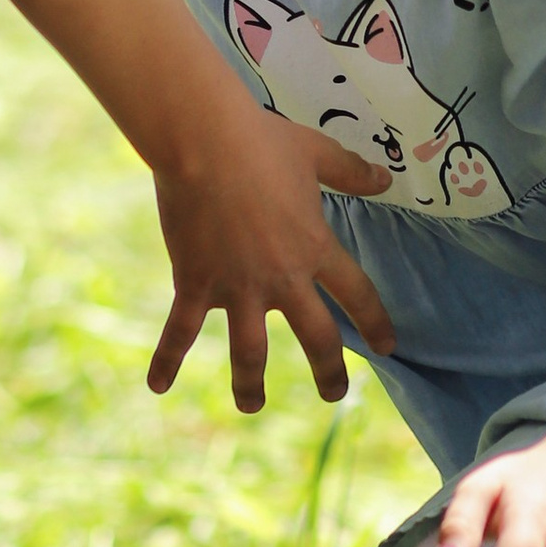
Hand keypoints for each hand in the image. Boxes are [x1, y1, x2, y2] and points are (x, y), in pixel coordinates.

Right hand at [147, 104, 394, 411]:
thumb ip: (352, 172)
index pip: (357, 293)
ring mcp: (236, 287)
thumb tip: (386, 179)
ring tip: (252, 405)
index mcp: (315, 246)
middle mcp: (281, 278)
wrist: (205, 141)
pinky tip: (158, 386)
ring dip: (251, 385)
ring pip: (250, 353)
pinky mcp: (195, 284)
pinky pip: (179, 332)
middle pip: (316, 337)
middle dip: (329, 372)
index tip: (387, 347)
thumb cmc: (263, 142)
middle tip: (335, 395)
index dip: (375, 322)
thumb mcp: (316, 153)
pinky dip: (166, 361)